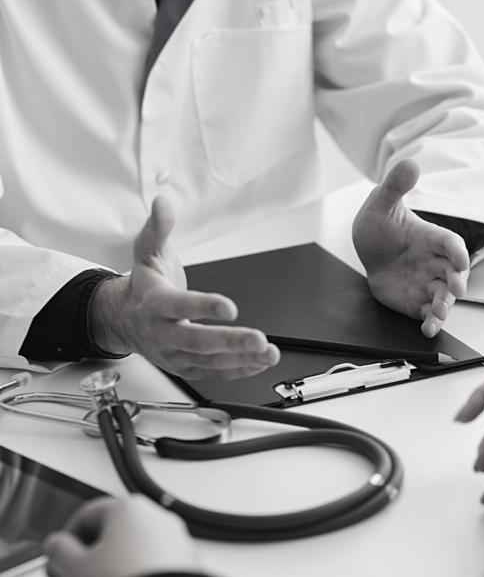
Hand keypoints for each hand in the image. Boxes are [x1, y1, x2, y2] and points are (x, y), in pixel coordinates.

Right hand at [43, 496, 201, 576]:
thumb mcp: (76, 567)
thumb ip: (59, 550)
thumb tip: (57, 545)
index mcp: (131, 509)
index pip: (87, 515)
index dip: (66, 541)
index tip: (58, 561)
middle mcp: (158, 519)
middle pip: (113, 534)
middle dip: (90, 560)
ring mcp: (177, 540)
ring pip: (133, 553)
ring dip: (111, 572)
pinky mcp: (187, 564)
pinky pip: (153, 567)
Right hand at [89, 197, 279, 379]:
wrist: (123, 319)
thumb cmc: (144, 286)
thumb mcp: (148, 252)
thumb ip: (158, 228)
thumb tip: (162, 203)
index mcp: (155, 303)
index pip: (180, 306)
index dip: (204, 308)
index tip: (230, 307)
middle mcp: (163, 332)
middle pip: (196, 341)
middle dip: (230, 342)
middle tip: (259, 339)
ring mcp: (173, 353)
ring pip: (208, 361)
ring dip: (242, 359)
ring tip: (269, 353)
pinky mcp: (185, 366)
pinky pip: (213, 373)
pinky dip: (238, 370)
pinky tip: (259, 363)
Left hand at [353, 159, 470, 337]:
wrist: (368, 252)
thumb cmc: (380, 226)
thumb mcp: (382, 203)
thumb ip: (396, 186)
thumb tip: (410, 162)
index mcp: (431, 238)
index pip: (451, 243)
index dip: (457, 250)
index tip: (460, 258)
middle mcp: (434, 262)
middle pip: (453, 273)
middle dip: (457, 282)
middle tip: (456, 289)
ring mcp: (427, 283)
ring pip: (444, 296)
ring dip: (444, 306)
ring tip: (439, 314)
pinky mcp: (418, 301)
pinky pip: (428, 313)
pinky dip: (431, 322)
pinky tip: (428, 329)